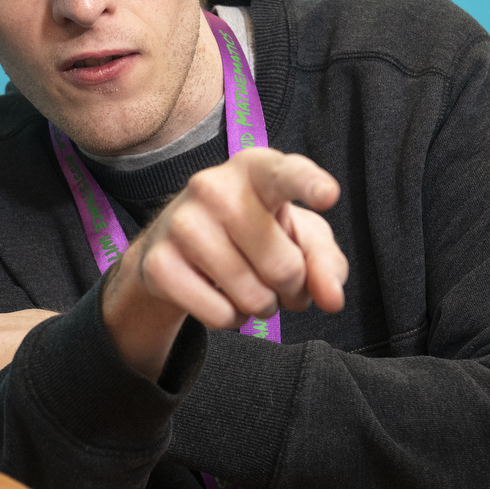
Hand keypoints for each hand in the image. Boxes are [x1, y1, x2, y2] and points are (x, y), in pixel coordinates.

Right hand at [104, 148, 346, 378]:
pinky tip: (220, 295)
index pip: (285, 175)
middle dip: (291, 288)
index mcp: (256, 169)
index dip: (308, 185)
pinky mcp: (158, 263)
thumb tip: (331, 299)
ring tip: (247, 284)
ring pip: (253, 297)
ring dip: (262, 306)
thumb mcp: (300, 236)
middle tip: (276, 278)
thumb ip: (326, 262)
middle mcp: (214, 187)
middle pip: (284, 268)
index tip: (328, 194)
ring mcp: (181, 224)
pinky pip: (220, 317)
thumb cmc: (254, 231)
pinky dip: (231, 319)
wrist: (177, 242)